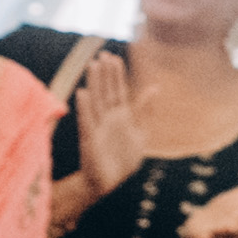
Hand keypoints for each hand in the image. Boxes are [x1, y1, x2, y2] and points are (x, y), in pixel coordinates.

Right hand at [71, 49, 146, 200]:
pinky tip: (83, 93)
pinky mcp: (90, 140)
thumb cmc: (123, 159)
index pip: (119, 91)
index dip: (116, 75)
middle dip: (105, 74)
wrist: (108, 182)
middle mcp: (108, 118)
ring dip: (95, 84)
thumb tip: (155, 87)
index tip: (114, 57)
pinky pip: (87, 122)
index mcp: (121, 116)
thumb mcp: (141, 134)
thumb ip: (145, 111)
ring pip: (96, 102)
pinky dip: (84, 108)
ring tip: (93, 66)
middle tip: (103, 55)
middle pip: (106, 92)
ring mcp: (98, 128)